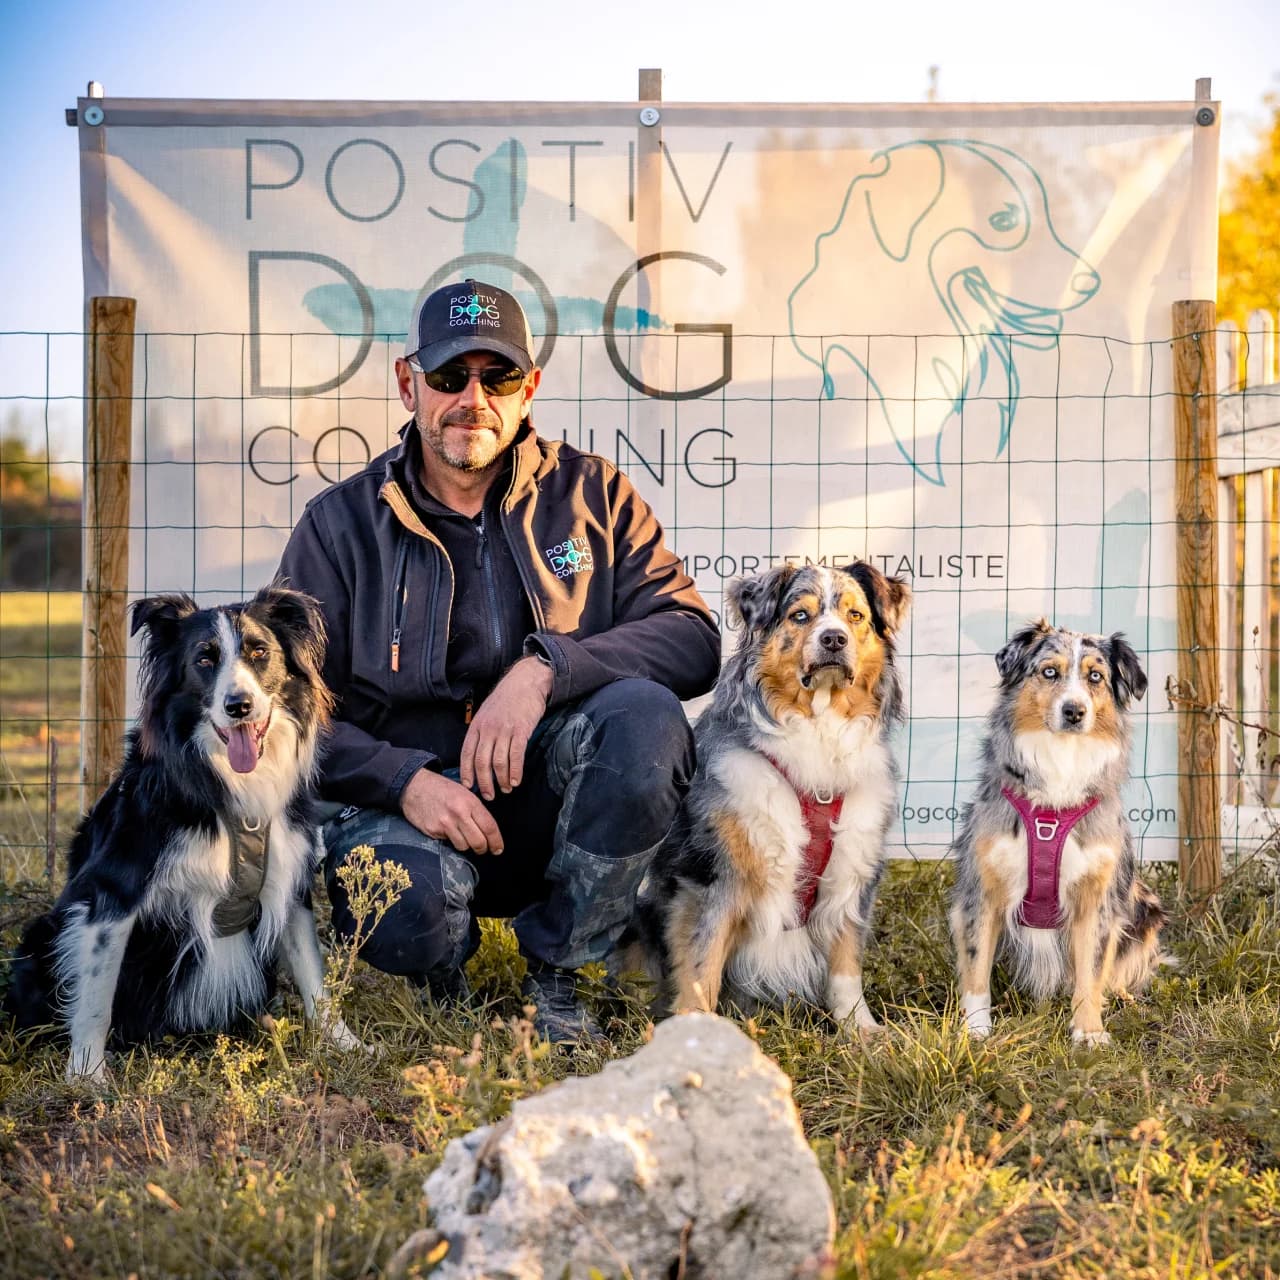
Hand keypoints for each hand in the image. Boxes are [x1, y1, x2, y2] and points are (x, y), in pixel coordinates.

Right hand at [401, 768, 504, 854]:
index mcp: (470, 802)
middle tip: (484, 848)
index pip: (489, 827)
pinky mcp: (433, 831)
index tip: (498, 849)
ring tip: (464, 837)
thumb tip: (489, 831)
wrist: (414, 786)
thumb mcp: (464, 792)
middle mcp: (459, 814)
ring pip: (464, 846)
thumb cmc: (442, 789)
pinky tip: (448, 832)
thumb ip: (476, 810)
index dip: (496, 842)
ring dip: (467, 845)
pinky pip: (448, 843)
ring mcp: (445, 824)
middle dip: (483, 848)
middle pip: (479, 842)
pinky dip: (451, 841)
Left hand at [460, 656, 552, 800]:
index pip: (467, 754)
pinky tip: (516, 781)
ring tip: (506, 789)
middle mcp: (488, 729)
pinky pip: (516, 756)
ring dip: (502, 780)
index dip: (466, 772)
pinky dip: (515, 772)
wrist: (525, 682)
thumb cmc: (506, 699)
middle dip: (485, 782)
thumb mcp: (486, 713)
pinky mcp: (521, 731)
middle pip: (482, 762)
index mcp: (476, 726)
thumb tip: (477, 754)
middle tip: (489, 795)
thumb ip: (481, 732)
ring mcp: (504, 730)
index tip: (469, 786)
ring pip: (499, 762)